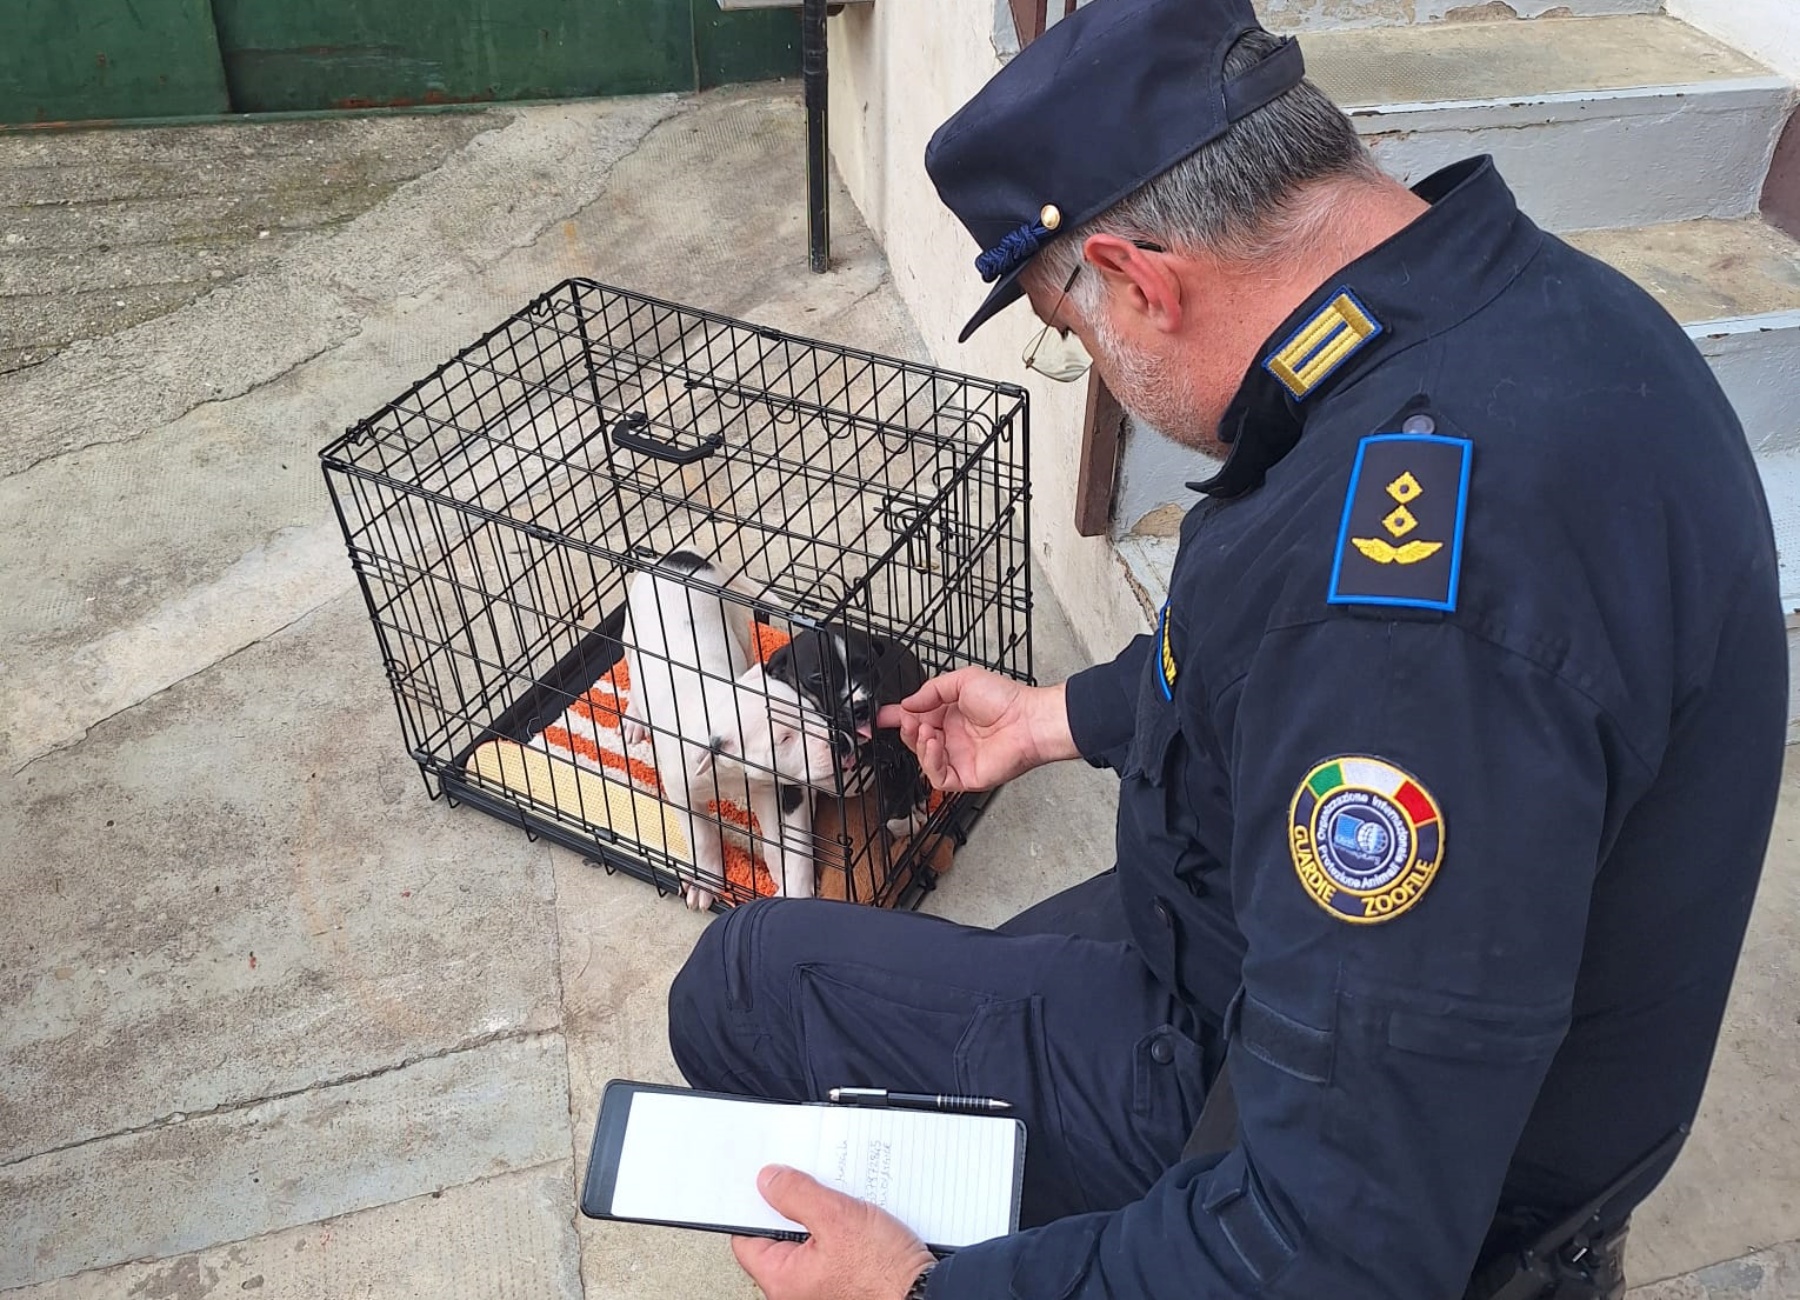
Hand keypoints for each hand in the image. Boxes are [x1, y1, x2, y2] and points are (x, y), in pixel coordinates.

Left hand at [731, 1165, 934, 1299]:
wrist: (924, 1296)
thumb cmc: (884, 1273)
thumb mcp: (837, 1217)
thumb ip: (796, 1195)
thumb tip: (767, 1181)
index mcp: (782, 1279)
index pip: (747, 1237)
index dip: (754, 1205)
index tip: (766, 1181)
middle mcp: (796, 1289)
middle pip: (779, 1236)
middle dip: (795, 1206)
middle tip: (813, 1185)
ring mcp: (820, 1287)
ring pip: (809, 1240)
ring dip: (823, 1215)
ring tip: (844, 1204)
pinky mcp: (843, 1281)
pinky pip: (831, 1249)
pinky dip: (840, 1229)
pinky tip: (859, 1219)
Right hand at [875, 668, 1076, 791]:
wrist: (1028, 720)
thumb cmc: (1006, 699)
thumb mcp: (963, 680)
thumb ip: (931, 690)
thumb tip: (908, 703)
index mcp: (950, 714)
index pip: (915, 717)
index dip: (897, 717)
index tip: (881, 715)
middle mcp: (952, 737)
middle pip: (915, 739)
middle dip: (907, 729)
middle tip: (907, 719)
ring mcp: (958, 757)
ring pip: (924, 759)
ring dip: (918, 744)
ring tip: (924, 729)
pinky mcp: (964, 776)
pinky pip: (938, 777)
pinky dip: (931, 761)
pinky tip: (934, 743)